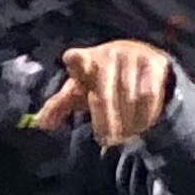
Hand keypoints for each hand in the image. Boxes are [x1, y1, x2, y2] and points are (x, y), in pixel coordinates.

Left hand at [38, 40, 175, 146]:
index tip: (73, 61)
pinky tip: (141, 124)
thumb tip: (41, 125)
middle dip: (105, 121)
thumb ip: (59, 107)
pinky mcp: (153, 62)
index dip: (76, 61)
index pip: (77, 58)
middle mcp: (108, 54)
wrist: (140, 62)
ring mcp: (132, 56)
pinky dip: (145, 115)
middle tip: (106, 140)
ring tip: (125, 134)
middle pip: (103, 95)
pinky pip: (148, 96)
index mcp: (85, 61)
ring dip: (127, 123)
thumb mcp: (79, 91)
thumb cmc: (101, 80)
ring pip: (128, 99)